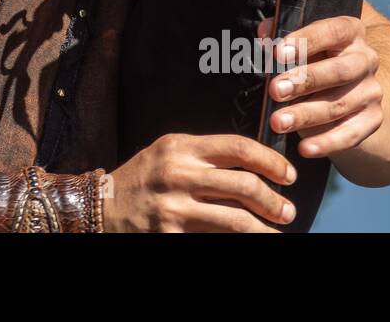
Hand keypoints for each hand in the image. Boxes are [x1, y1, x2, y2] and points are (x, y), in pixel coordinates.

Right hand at [104, 133, 297, 231]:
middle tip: (287, 211)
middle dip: (274, 201)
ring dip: (264, 229)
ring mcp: (174, 207)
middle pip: (243, 185)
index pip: (238, 147)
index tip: (287, 175)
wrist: (102, 207)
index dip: (271, 162)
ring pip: (236, 220)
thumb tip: (254, 165)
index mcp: (180, 146)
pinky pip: (215, 239)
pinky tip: (250, 241)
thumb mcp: (168, 152)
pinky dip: (238, 241)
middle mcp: (178, 173)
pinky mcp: (171, 234)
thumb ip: (204, 154)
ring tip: (276, 232)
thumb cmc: (142, 178)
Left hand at [257, 14, 383, 159]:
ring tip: (278, 122)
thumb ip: (280, 35)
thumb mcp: (298, 41)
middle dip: (305, 81)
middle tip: (275, 90)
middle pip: (339, 70)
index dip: (305, 41)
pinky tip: (305, 148)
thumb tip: (266, 33)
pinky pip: (351, 134)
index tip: (277, 53)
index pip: (331, 31)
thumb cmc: (312, 56)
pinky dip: (327, 143)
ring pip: (339, 104)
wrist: (345, 84)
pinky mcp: (372, 119)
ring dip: (306, 115)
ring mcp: (371, 90)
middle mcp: (365, 59)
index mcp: (350, 31)